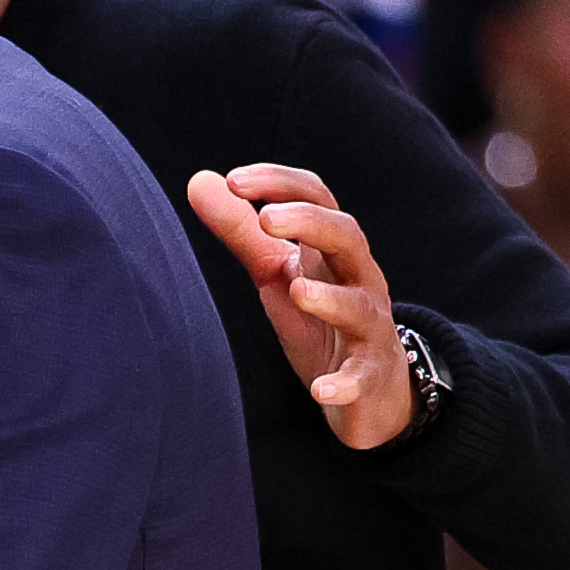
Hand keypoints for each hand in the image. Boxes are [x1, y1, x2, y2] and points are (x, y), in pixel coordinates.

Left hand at [184, 164, 412, 447]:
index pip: (318, 200)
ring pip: (360, 306)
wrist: (369, 387)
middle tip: (265, 219)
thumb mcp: (277, 273)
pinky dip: (344, 382)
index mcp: (332, 251)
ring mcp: (369, 327)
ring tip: (296, 290)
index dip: (281, 185)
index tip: (235, 180)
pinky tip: (320, 389)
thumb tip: (199, 180)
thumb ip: (242, 232)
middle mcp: (358, 280)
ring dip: (330, 298)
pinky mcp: (369, 375)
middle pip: (349, 238)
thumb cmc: (318, 320)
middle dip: (311, 224)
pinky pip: (362, 376)